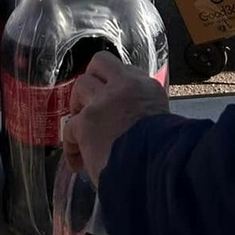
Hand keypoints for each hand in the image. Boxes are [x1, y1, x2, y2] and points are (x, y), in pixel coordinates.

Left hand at [62, 53, 168, 186]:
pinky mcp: (86, 121)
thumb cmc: (164, 159)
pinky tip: (77, 163)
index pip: (127, 72)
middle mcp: (125, 87)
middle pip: (101, 63)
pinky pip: (69, 126)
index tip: (114, 103)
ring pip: (81, 84)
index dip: (116, 87)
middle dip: (92, 80)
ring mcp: (104, 101)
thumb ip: (148, 119)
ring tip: (81, 128)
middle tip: (91, 104)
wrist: (157, 172)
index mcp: (148, 89)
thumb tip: (135, 132)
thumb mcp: (164, 128)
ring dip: (78, 105)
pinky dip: (71, 145)